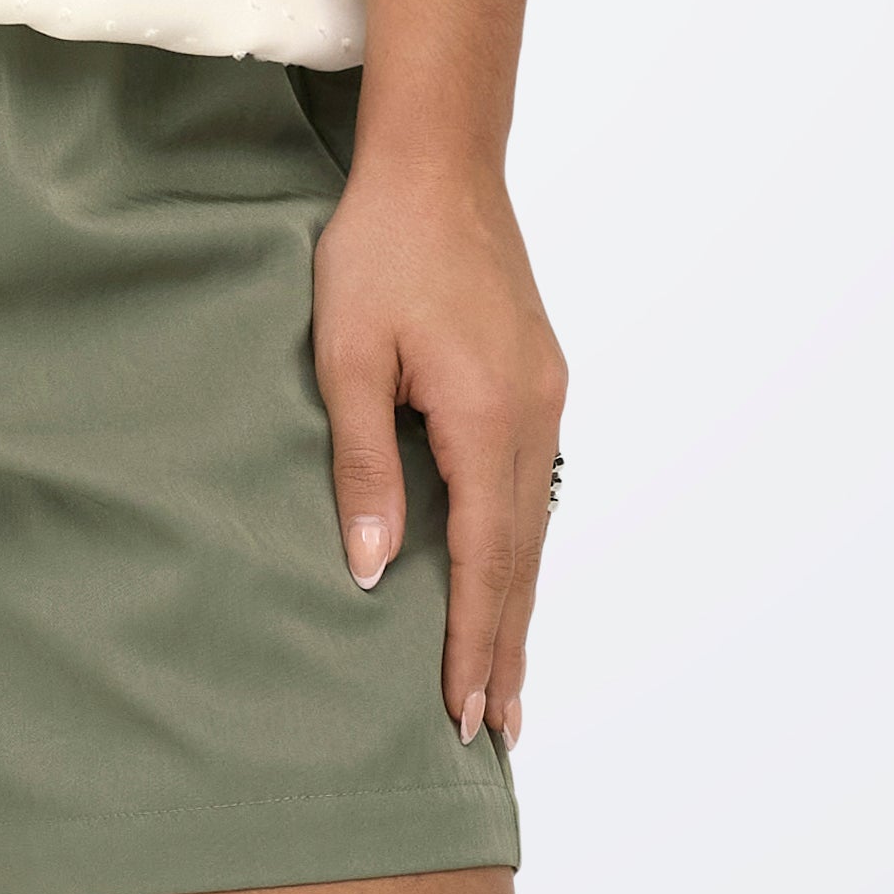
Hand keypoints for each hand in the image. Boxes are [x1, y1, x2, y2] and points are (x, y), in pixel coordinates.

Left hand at [311, 158, 565, 746]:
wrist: (438, 162)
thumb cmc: (379, 248)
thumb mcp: (348, 355)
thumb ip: (363, 464)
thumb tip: (374, 569)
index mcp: (486, 416)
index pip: (485, 559)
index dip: (473, 642)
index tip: (464, 715)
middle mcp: (532, 415)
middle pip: (523, 556)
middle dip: (508, 647)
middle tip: (498, 731)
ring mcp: (545, 395)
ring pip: (536, 523)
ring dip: (520, 602)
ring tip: (507, 679)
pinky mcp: (538, 376)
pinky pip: (535, 483)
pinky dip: (522, 544)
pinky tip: (508, 573)